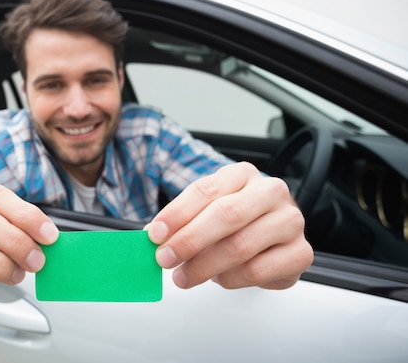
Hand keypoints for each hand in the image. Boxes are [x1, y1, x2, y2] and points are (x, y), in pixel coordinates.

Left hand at [147, 162, 312, 289]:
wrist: (273, 235)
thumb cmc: (236, 221)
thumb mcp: (206, 211)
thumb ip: (182, 221)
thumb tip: (152, 236)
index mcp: (243, 174)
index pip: (206, 189)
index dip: (177, 213)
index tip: (155, 234)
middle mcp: (271, 192)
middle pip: (226, 215)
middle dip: (189, 241)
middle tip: (165, 259)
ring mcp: (290, 221)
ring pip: (241, 245)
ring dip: (205, 266)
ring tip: (184, 276)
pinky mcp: (301, 253)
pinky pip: (258, 270)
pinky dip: (231, 279)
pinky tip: (218, 278)